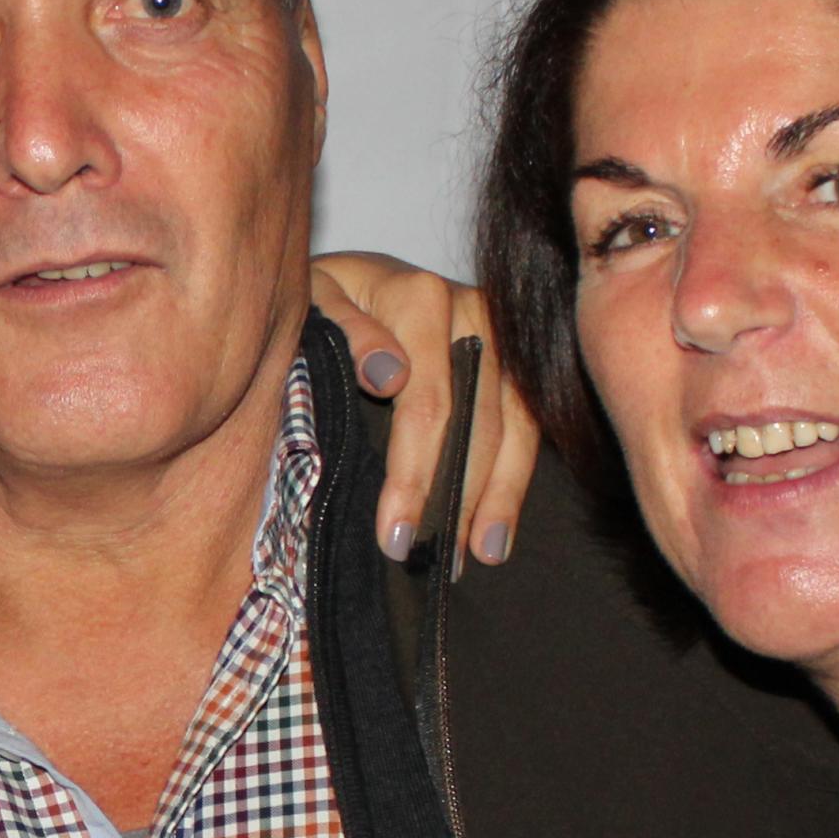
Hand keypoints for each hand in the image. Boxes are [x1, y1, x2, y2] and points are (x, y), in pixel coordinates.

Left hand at [307, 252, 537, 571]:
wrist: (347, 275)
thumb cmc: (319, 299)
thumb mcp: (312, 302)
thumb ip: (345, 331)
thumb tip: (387, 375)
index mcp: (418, 296)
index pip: (426, 403)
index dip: (413, 475)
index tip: (395, 535)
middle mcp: (471, 309)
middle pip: (474, 420)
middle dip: (454, 498)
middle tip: (433, 561)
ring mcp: (501, 333)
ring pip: (513, 426)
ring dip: (496, 497)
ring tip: (477, 556)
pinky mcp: (515, 356)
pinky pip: (526, 423)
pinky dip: (513, 480)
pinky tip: (496, 532)